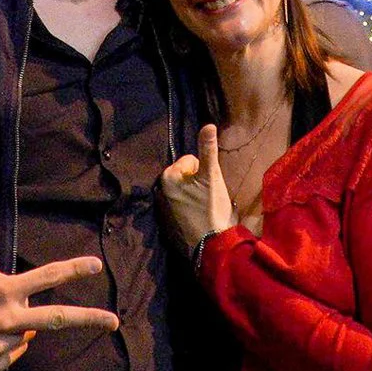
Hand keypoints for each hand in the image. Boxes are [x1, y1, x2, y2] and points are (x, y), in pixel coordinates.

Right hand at [0, 257, 118, 370]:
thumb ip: (12, 285)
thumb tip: (32, 302)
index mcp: (4, 290)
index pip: (46, 277)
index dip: (73, 270)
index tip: (96, 265)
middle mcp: (8, 319)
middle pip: (56, 318)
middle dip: (89, 319)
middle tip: (115, 321)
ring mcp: (3, 345)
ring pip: (28, 335)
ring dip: (17, 327)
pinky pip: (14, 352)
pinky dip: (5, 344)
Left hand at [160, 124, 236, 247]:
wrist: (212, 246)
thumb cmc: (211, 208)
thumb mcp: (212, 176)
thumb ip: (207, 149)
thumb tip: (208, 125)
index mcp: (167, 176)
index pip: (191, 160)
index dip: (204, 170)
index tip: (208, 186)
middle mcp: (160, 190)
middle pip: (187, 175)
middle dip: (198, 182)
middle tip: (208, 196)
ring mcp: (163, 207)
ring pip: (186, 190)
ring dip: (195, 194)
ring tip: (205, 207)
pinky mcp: (168, 222)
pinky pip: (182, 205)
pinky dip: (190, 207)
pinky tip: (199, 216)